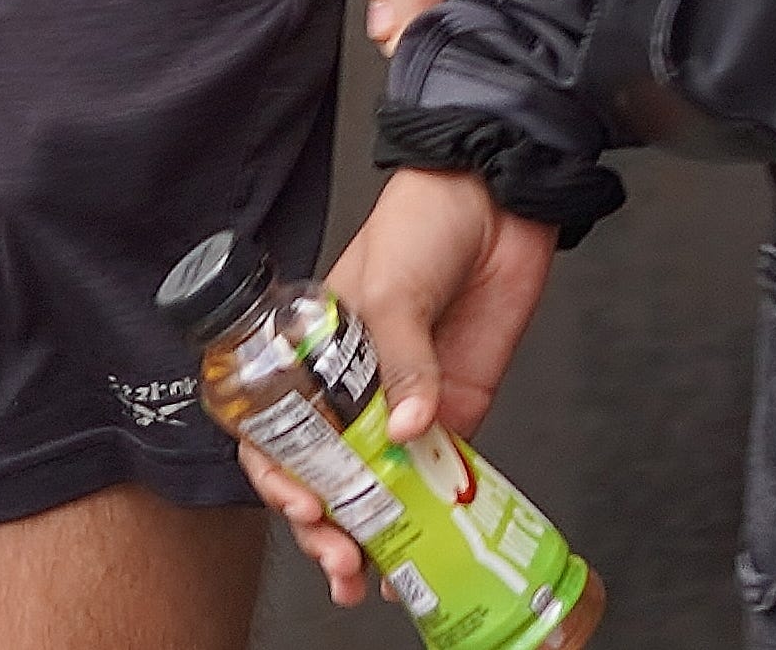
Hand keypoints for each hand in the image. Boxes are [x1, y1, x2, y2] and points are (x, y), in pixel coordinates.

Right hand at [242, 169, 556, 606]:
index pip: (277, 425)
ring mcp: (404, 404)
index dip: (277, 471)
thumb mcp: (392, 287)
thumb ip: (402, 362)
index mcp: (313, 352)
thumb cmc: (421, 224)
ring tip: (367, 574)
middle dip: (323, 522)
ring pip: (377, 487)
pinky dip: (429, 519)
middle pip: (325, 471)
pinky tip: (421, 554)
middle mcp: (352, 387)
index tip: (300, 501)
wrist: (497, 200)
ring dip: (370, 533)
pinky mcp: (455, 411)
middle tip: (337, 555)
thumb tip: (408, 430)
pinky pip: (437, 477)